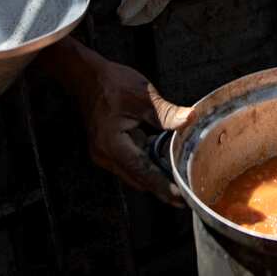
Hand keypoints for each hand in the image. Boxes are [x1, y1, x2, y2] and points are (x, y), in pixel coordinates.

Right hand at [75, 51, 190, 205]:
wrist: (86, 77)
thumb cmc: (111, 83)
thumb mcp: (143, 96)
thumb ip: (167, 113)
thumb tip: (191, 120)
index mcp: (112, 144)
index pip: (142, 172)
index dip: (163, 186)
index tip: (181, 198)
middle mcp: (105, 155)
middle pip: (138, 179)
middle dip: (161, 187)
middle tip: (186, 193)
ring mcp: (104, 155)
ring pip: (134, 174)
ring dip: (154, 177)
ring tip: (178, 181)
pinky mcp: (108, 150)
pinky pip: (130, 164)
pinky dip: (146, 165)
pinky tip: (163, 163)